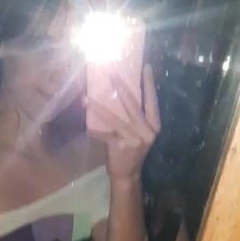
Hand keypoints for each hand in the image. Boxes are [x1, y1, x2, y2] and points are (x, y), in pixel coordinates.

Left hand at [87, 64, 160, 180]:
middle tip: (113, 74)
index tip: (146, 67)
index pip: (153, 101)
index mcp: (154, 125)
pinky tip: (85, 124)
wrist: (128, 173)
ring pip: (115, 118)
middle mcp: (147, 132)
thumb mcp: (139, 132)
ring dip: (100, 107)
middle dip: (123, 88)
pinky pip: (104, 134)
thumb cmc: (131, 149)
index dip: (149, 84)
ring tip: (87, 97)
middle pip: (134, 106)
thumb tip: (120, 91)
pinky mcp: (121, 147)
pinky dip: (94, 129)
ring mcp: (135, 140)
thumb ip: (134, 116)